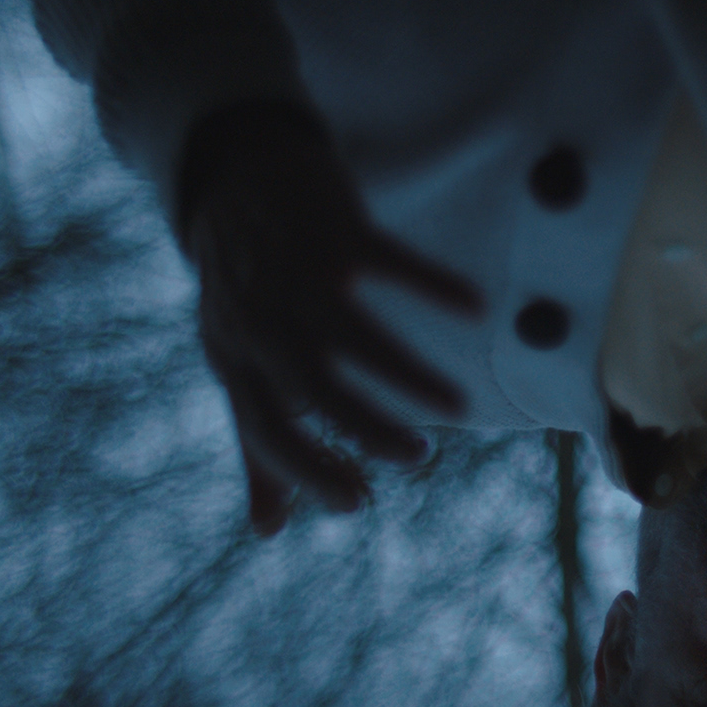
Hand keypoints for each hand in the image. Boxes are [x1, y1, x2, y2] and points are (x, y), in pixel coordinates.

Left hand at [179, 100, 483, 535]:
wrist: (232, 174)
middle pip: (311, 385)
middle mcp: (260, 319)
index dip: (307, 470)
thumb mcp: (236, 365)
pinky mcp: (335, 228)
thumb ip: (258, 447)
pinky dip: (433, 285)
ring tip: (455, 406)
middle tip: (418, 457)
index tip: (358, 500)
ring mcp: (297, 271)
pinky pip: (390, 261)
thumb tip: (267, 531)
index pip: (267, 429)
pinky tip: (474, 308)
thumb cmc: (242, 290)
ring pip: (351, 332)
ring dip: (405, 373)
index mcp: (235, 359)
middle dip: (366, 428)